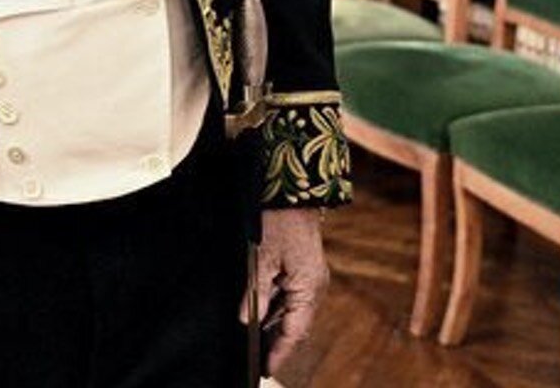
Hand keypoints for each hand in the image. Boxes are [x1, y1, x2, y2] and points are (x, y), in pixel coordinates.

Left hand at [243, 207, 330, 381]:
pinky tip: (258, 312)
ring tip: (253, 339)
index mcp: (309, 288)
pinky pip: (289, 296)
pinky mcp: (302, 269)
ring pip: (290, 312)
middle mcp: (313, 287)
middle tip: (255, 357)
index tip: (266, 369)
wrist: (292, 190)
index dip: (280, 352)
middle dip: (275, 341)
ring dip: (273, 323)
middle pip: (294, 325)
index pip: (295, 332)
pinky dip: (274, 306)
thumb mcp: (261, 258)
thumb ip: (255, 292)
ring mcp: (309, 278)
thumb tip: (246, 320)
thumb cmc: (280, 221)